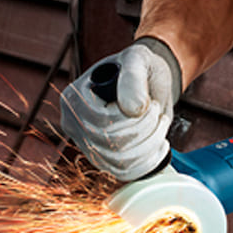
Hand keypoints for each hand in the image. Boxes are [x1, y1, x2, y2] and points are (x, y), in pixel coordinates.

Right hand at [59, 38, 181, 180]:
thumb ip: (133, 78)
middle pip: (110, 146)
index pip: (101, 123)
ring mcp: (86, 144)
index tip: (150, 104)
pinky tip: (160, 144)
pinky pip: (124, 173)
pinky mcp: (103, 158)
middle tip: (157, 111)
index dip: (132, 120)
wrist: (148, 79)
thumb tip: (134, 109)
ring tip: (158, 123)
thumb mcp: (138, 59)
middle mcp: (73, 124)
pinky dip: (147, 161)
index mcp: (73, 98)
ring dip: (149, 145)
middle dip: (144, 130)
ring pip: (118, 163)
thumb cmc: (140, 65)